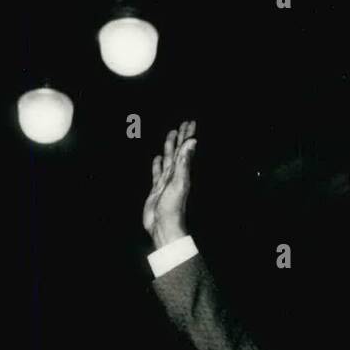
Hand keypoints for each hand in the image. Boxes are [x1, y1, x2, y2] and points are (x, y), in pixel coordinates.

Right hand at [142, 119, 196, 247]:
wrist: (163, 226)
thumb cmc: (172, 207)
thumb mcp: (179, 182)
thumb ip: (184, 162)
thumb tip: (192, 143)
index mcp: (181, 172)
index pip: (185, 149)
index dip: (187, 136)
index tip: (190, 123)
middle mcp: (174, 175)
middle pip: (177, 152)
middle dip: (180, 138)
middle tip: (183, 125)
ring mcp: (165, 182)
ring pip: (168, 160)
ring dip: (169, 148)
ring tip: (170, 135)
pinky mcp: (156, 189)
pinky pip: (157, 173)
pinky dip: (157, 165)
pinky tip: (158, 159)